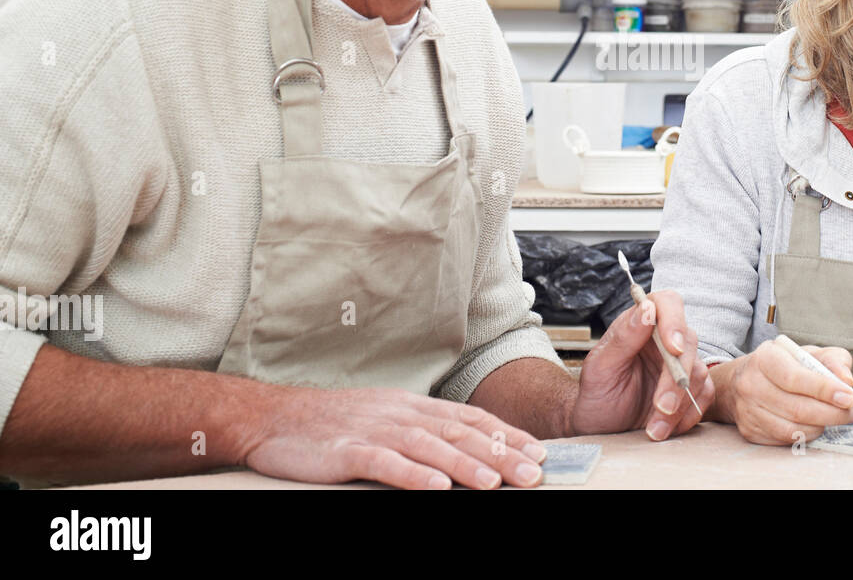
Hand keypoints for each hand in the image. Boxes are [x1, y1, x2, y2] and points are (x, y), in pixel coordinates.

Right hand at [240, 386, 548, 488]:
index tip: (537, 451)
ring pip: (429, 448)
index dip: (506, 434)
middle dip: (500, 453)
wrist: (273, 417)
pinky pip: (385, 463)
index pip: (470, 418)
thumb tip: (465, 448)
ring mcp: (374, 431)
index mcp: (411, 405)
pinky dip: (413, 475)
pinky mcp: (347, 451)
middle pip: (459, 433)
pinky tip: (436, 488)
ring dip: (466, 465)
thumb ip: (422, 430)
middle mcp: (400, 413)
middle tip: (533, 473)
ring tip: (496, 482)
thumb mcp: (385, 417)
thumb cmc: (332, 423)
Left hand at [568, 289, 713, 439]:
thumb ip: (622, 338)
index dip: (675, 321)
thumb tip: (646, 310)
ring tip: (654, 428)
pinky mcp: (689, 389)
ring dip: (680, 405)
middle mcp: (663, 340)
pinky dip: (688, 416)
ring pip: (699, 373)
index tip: (672, 348)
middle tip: (661, 406)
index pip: (667, 303)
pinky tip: (665, 428)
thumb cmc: (596, 393)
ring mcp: (679, 365)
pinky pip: (704, 396)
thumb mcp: (599, 368)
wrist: (599, 428)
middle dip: (676, 379)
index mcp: (640, 325)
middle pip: (688, 342)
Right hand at [713, 339, 852, 445]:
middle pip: (797, 408)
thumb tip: (847, 381)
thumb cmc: (784, 365)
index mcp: (766, 358)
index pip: (795, 378)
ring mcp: (748, 410)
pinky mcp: (750, 431)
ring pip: (793, 429)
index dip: (824, 390)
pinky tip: (815, 424)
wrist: (743, 380)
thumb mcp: (808, 353)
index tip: (849, 398)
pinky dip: (807, 435)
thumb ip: (832, 360)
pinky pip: (785, 440)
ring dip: (821, 426)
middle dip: (832, 413)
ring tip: (834, 417)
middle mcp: (751, 384)